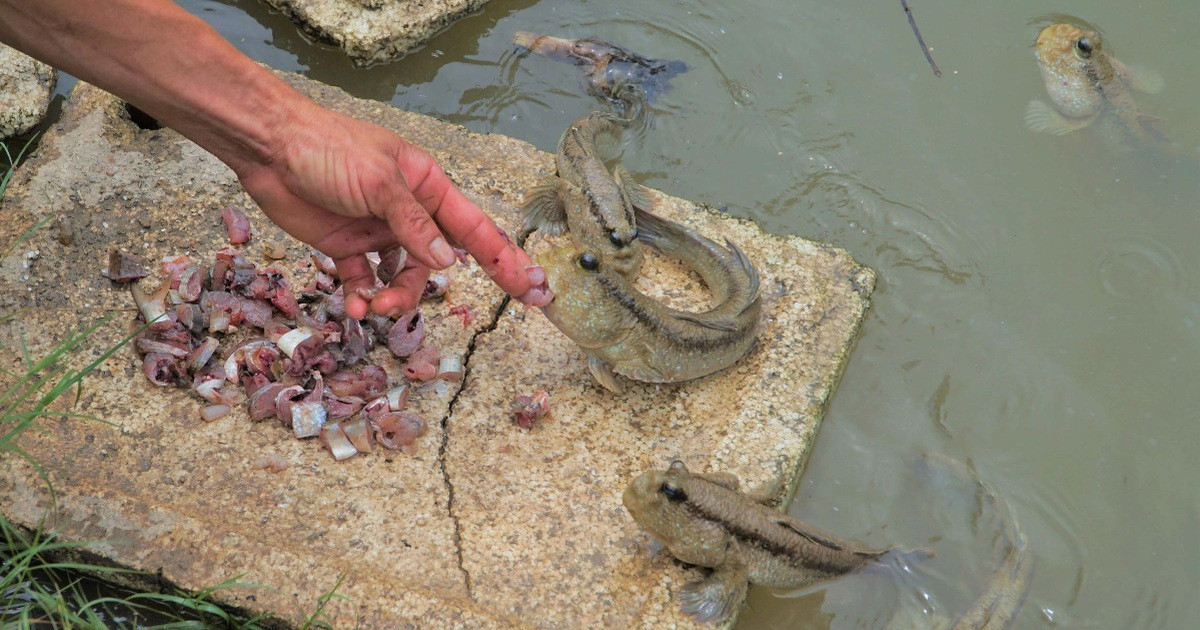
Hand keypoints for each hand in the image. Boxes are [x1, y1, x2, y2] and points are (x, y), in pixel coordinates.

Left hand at [234, 102, 550, 318]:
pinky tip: (354, 306)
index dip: (507, 259)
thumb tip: (448, 263)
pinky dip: (362, 296)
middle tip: (488, 307)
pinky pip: (365, 281)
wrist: (268, 147)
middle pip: (445, 257)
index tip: (535, 287)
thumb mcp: (380, 183)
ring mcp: (379, 231)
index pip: (476, 229)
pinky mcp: (346, 247)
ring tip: (376, 307)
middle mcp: (409, 212)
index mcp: (428, 187)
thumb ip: (414, 225)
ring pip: (404, 277)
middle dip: (458, 286)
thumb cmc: (329, 150)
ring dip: (395, 297)